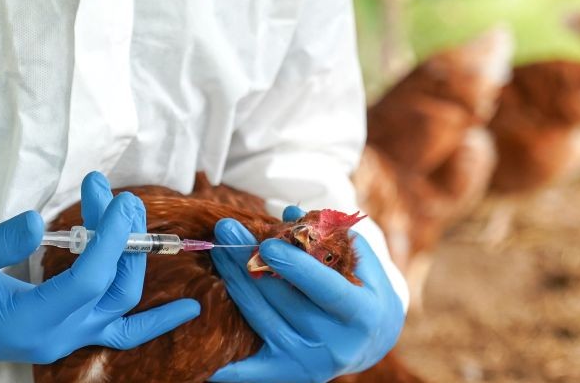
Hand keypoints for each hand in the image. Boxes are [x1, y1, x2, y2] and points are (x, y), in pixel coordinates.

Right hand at [0, 171, 198, 364]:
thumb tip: (38, 220)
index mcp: (30, 323)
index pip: (90, 279)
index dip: (111, 236)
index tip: (118, 198)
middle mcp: (55, 338)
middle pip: (112, 286)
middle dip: (121, 236)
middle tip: (113, 193)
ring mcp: (62, 341)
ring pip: (119, 304)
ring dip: (130, 257)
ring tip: (127, 212)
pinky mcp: (63, 334)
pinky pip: (119, 332)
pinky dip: (152, 321)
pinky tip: (190, 310)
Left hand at [209, 206, 404, 381]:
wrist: (372, 339)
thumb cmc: (364, 289)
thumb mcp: (362, 261)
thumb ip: (331, 236)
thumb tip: (290, 213)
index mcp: (361, 315)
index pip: (327, 290)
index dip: (296, 267)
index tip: (266, 244)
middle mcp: (336, 345)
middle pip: (283, 302)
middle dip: (250, 263)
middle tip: (226, 230)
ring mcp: (310, 363)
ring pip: (262, 319)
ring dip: (235, 283)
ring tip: (219, 251)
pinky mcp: (290, 373)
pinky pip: (254, 372)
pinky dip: (231, 368)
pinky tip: (207, 358)